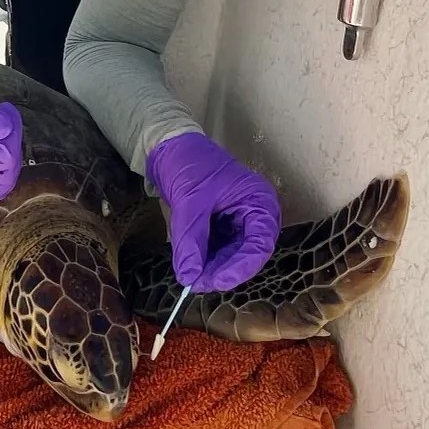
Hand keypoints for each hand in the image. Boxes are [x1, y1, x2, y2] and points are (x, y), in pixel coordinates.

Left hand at [145, 132, 280, 291]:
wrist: (169, 145)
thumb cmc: (189, 163)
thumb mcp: (190, 201)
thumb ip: (191, 240)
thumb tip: (189, 276)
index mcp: (259, 201)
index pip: (260, 244)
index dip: (240, 267)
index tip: (215, 281)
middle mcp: (254, 214)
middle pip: (246, 254)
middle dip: (222, 269)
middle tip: (196, 282)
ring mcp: (237, 221)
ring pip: (230, 255)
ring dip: (211, 267)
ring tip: (190, 277)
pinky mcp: (221, 226)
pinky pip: (217, 249)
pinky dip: (204, 259)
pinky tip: (190, 265)